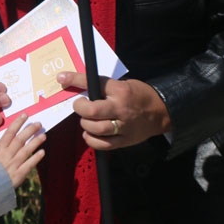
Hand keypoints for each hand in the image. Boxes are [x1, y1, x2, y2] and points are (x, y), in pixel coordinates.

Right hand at [0, 112, 45, 186]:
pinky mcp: (18, 175)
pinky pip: (29, 165)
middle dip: (30, 130)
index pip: (9, 133)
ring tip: (43, 135)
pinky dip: (36, 158)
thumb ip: (2, 149)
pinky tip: (42, 152)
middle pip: (19, 139)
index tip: (25, 115)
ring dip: (35, 142)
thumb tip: (11, 137)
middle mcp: (6, 155)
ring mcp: (13, 165)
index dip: (18, 123)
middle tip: (38, 124)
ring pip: (26, 150)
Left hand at [56, 72, 170, 150]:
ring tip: (86, 120)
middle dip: (79, 107)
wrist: (161, 112)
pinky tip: (89, 134)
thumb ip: (103, 87)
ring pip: (96, 128)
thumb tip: (78, 85)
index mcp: (120, 90)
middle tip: (79, 105)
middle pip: (92, 110)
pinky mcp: (125, 140)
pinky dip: (91, 140)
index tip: (62, 78)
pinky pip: (103, 144)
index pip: (93, 82)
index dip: (75, 79)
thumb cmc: (139, 96)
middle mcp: (121, 108)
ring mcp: (123, 126)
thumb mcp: (123, 84)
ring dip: (85, 124)